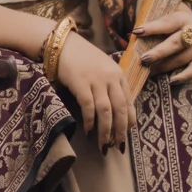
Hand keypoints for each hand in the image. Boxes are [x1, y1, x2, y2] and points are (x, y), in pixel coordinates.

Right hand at [54, 32, 134, 151]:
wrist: (62, 44)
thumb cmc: (82, 59)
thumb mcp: (103, 70)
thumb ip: (111, 86)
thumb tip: (116, 114)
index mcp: (118, 75)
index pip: (129, 102)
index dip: (129, 122)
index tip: (126, 135)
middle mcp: (110, 78)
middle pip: (120, 109)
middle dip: (120, 131)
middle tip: (118, 147)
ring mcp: (96, 80)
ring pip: (106, 111)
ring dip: (106, 131)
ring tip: (103, 145)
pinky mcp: (81, 83)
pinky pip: (89, 107)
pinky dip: (90, 121)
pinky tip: (88, 131)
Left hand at [133, 5, 191, 83]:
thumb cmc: (170, 26)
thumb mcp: (162, 21)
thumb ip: (149, 28)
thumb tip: (129, 37)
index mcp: (182, 18)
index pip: (166, 23)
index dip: (151, 28)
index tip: (136, 32)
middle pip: (175, 43)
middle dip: (158, 52)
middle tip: (144, 59)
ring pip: (181, 58)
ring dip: (164, 66)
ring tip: (149, 71)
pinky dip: (183, 76)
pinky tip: (171, 81)